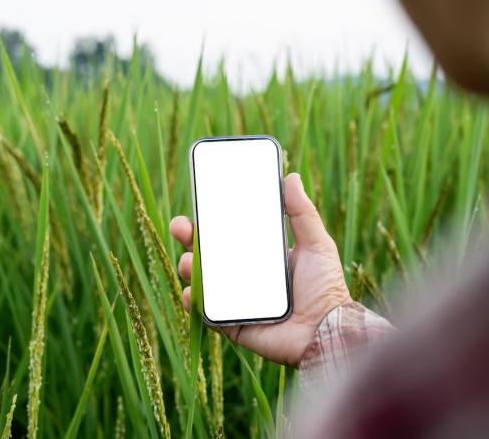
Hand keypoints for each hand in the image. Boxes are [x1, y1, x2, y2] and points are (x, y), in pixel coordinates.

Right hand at [170, 172, 350, 365]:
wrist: (327, 331)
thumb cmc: (326, 287)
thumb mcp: (316, 244)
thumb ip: (302, 212)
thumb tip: (290, 177)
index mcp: (261, 257)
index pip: (229, 235)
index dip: (210, 222)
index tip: (197, 205)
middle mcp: (245, 277)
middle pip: (208, 256)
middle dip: (189, 240)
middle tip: (180, 228)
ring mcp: (236, 301)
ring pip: (203, 282)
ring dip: (188, 269)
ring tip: (188, 262)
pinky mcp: (233, 325)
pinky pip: (207, 313)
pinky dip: (193, 303)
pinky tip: (189, 293)